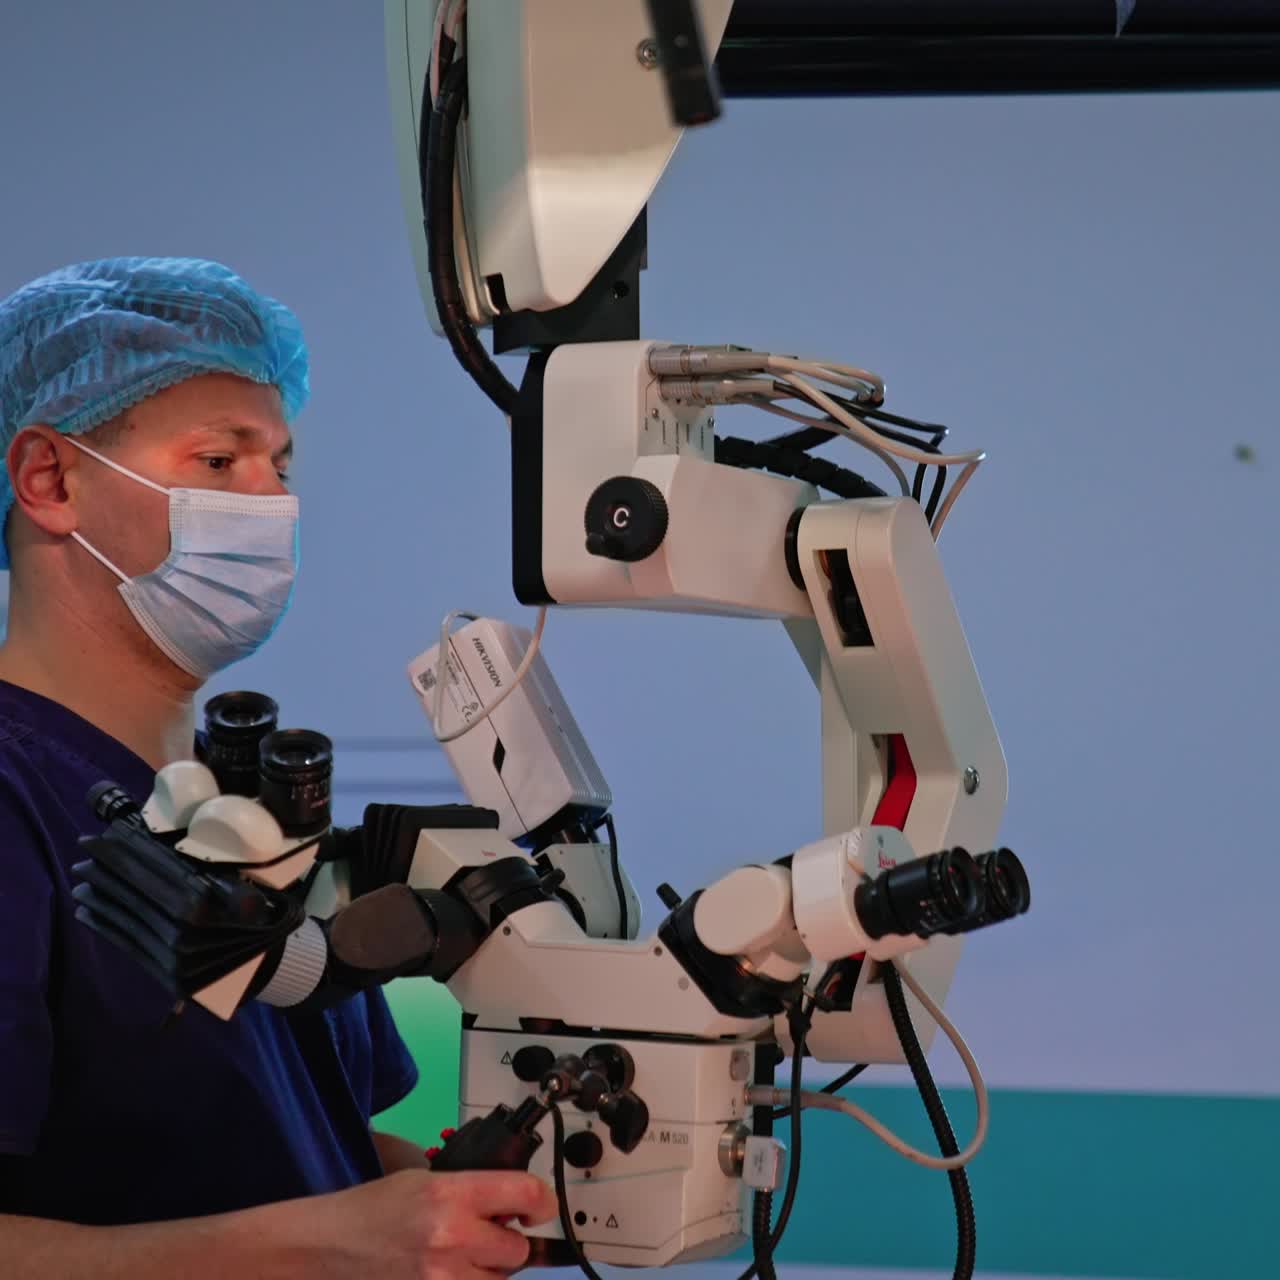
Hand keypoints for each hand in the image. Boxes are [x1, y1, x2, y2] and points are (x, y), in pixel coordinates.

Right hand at [317, 1168, 557, 1279]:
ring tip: (463, 1258)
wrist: (328, 1246)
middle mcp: (451, 1238)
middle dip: (508, 1243)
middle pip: (517, 1251)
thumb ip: (473, 1189)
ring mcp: (441, 1279)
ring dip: (490, 1272)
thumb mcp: (427, 1179)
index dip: (543, 1201)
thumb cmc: (375, 1208)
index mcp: (451, 1194)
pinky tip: (452, 1273)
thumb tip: (514, 1205)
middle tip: (488, 1235)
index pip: (525, 1194)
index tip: (540, 1207)